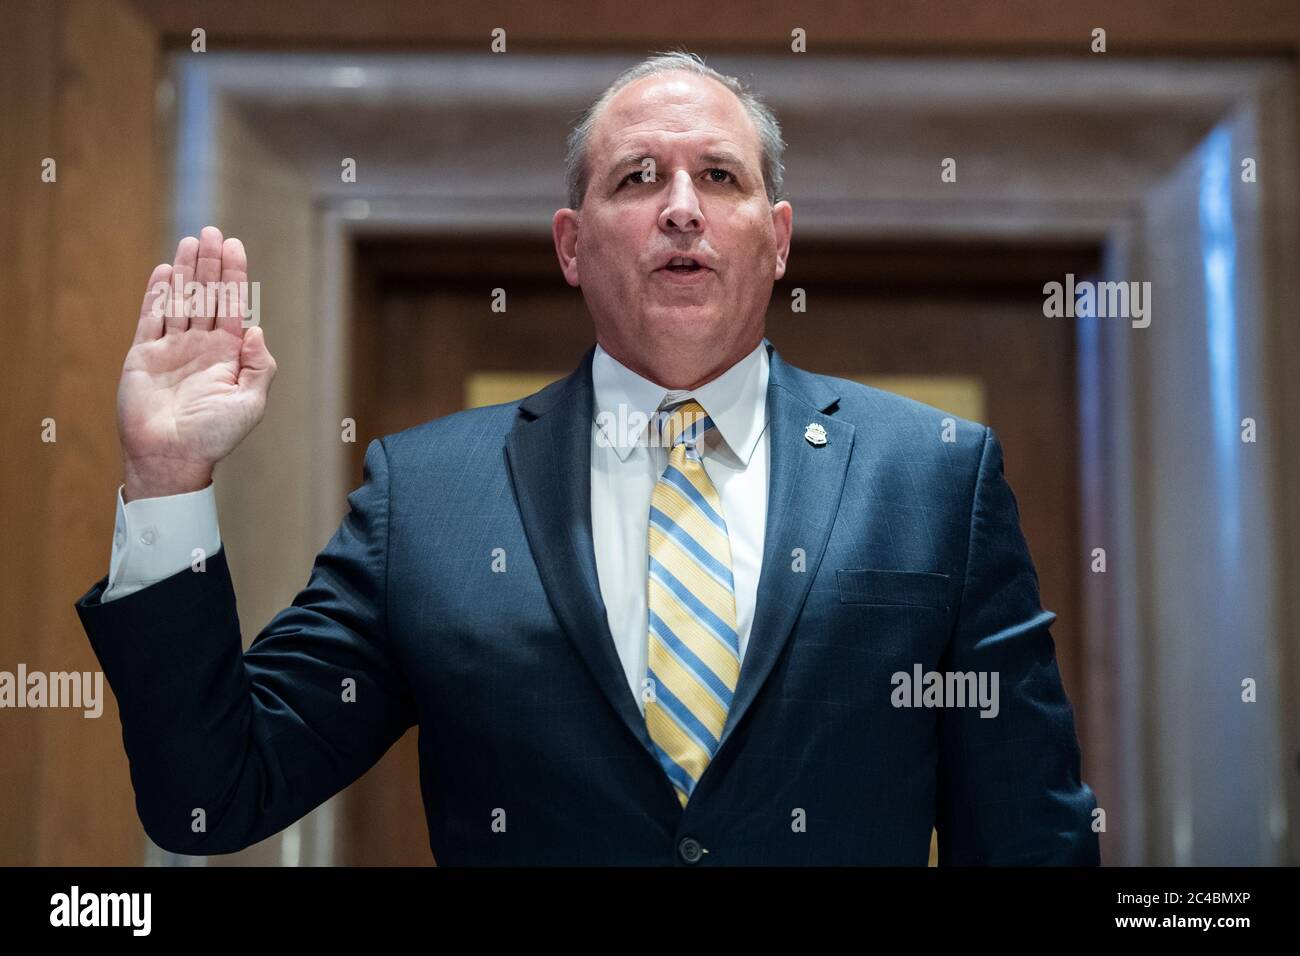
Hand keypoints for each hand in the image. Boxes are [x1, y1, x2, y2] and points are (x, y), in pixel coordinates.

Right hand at [118, 226, 276, 502]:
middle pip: (207, 296)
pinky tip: (165, 271)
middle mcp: (201, 347)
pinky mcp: (144, 354)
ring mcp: (172, 348)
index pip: (233, 307)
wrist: (171, 457)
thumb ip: (259, 366)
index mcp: (229, 356)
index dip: (234, 276)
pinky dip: (157, 293)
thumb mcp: (250, 403)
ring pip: (180, 300)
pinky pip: (151, 317)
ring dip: (187, 271)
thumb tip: (256, 328)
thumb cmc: (214, 435)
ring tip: (191, 240)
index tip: (234, 246)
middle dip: (210, 264)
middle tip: (212, 231)